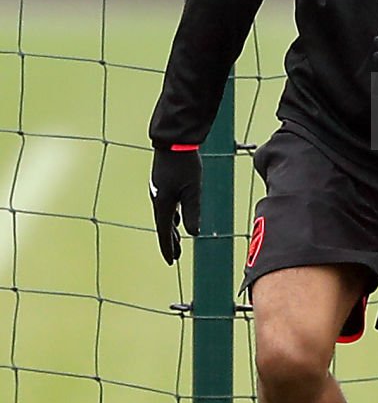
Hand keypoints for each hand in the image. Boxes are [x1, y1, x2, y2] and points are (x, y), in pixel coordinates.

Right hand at [149, 148, 201, 264]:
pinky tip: (178, 215)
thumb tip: (194, 233)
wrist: (173, 141)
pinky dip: (172, 215)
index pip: (164, 232)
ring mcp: (160, 190)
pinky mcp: (164, 182)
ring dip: (171, 229)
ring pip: (165, 215)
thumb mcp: (193, 189)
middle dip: (170, 241)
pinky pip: (167, 205)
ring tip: (177, 239)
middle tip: (176, 256)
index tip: (172, 261)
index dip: (168, 248)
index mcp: (163, 204)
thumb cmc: (184, 164)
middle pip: (164, 226)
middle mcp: (158, 199)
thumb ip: (193, 211)